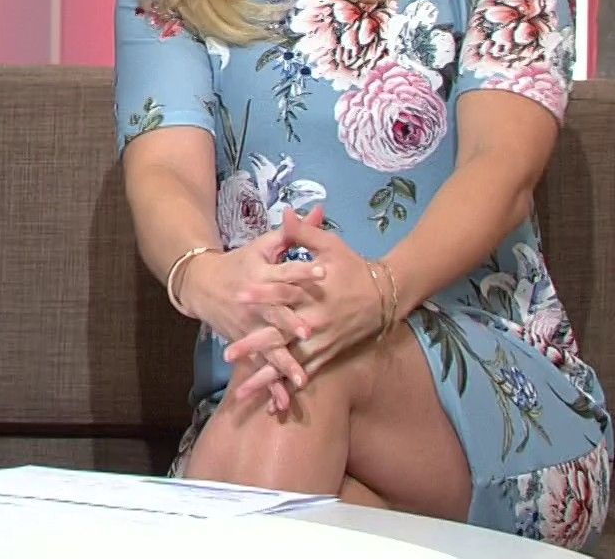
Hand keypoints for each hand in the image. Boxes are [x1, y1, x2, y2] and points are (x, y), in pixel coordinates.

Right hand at [177, 224, 327, 411]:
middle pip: (275, 314)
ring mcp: (248, 327)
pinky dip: (269, 385)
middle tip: (310, 334)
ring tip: (300, 378)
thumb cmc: (241, 262)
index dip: (303, 271)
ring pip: (267, 347)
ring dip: (282, 363)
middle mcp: (254, 303)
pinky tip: (282, 402)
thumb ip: (292, 233)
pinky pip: (260, 367)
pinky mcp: (245, 344)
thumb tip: (316, 210)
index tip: (324, 273)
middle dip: (291, 324)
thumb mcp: (263, 245)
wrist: (202, 285)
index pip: (285, 272)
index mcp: (261, 275)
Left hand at [223, 210, 386, 402]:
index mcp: (315, 294)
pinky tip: (272, 403)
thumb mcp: (331, 246)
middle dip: (255, 346)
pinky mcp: (329, 354)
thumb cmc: (354, 267)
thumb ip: (305, 232)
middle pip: (281, 336)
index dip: (262, 294)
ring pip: (291, 363)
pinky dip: (289, 387)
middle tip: (228, 354)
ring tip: (241, 393)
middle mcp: (317, 322)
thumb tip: (285, 211)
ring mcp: (323, 341)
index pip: (284, 293)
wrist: (387, 295)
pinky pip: (307, 373)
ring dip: (266, 377)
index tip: (238, 295)